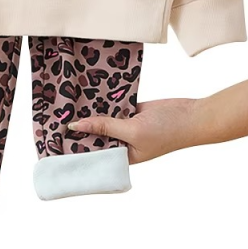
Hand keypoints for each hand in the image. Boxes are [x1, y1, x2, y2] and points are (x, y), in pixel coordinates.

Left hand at [67, 98, 202, 163]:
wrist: (193, 114)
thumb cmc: (168, 131)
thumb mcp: (132, 131)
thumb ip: (105, 127)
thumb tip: (75, 126)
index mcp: (123, 156)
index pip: (94, 153)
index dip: (76, 146)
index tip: (56, 140)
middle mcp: (123, 142)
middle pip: (96, 134)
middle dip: (80, 126)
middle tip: (55, 117)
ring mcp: (127, 125)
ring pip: (102, 118)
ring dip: (90, 110)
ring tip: (65, 103)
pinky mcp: (132, 110)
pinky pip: (113, 105)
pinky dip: (102, 99)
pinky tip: (86, 92)